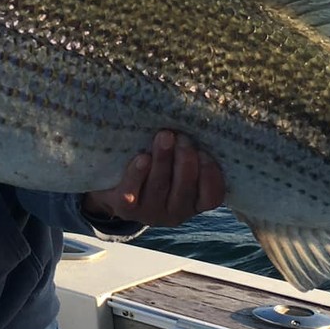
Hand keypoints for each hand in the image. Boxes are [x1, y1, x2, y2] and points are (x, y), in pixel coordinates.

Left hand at [82, 131, 224, 226]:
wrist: (117, 185)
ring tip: (164, 136)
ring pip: (159, 186)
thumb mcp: (177, 161)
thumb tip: (200, 116)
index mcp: (195, 202)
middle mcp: (176, 213)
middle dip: (185, 162)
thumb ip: (191, 148)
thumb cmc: (157, 165)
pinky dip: (137, 174)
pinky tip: (142, 158)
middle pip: (184, 189)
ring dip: (163, 160)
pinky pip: (131, 193)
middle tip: (182, 138)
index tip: (205, 153)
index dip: (211, 176)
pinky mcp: (126, 209)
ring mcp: (150, 212)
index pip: (212, 196)